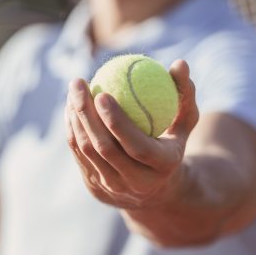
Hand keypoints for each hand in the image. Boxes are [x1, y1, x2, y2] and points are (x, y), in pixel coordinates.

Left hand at [65, 60, 198, 208]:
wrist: (158, 192)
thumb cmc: (172, 144)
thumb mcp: (185, 122)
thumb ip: (184, 94)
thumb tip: (180, 63)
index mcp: (161, 167)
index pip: (135, 145)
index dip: (115, 121)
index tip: (102, 92)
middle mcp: (135, 182)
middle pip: (104, 148)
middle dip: (86, 114)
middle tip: (79, 84)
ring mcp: (112, 187)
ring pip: (86, 151)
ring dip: (74, 119)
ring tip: (73, 91)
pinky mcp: (94, 186)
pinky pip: (78, 153)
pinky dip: (71, 129)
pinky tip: (70, 106)